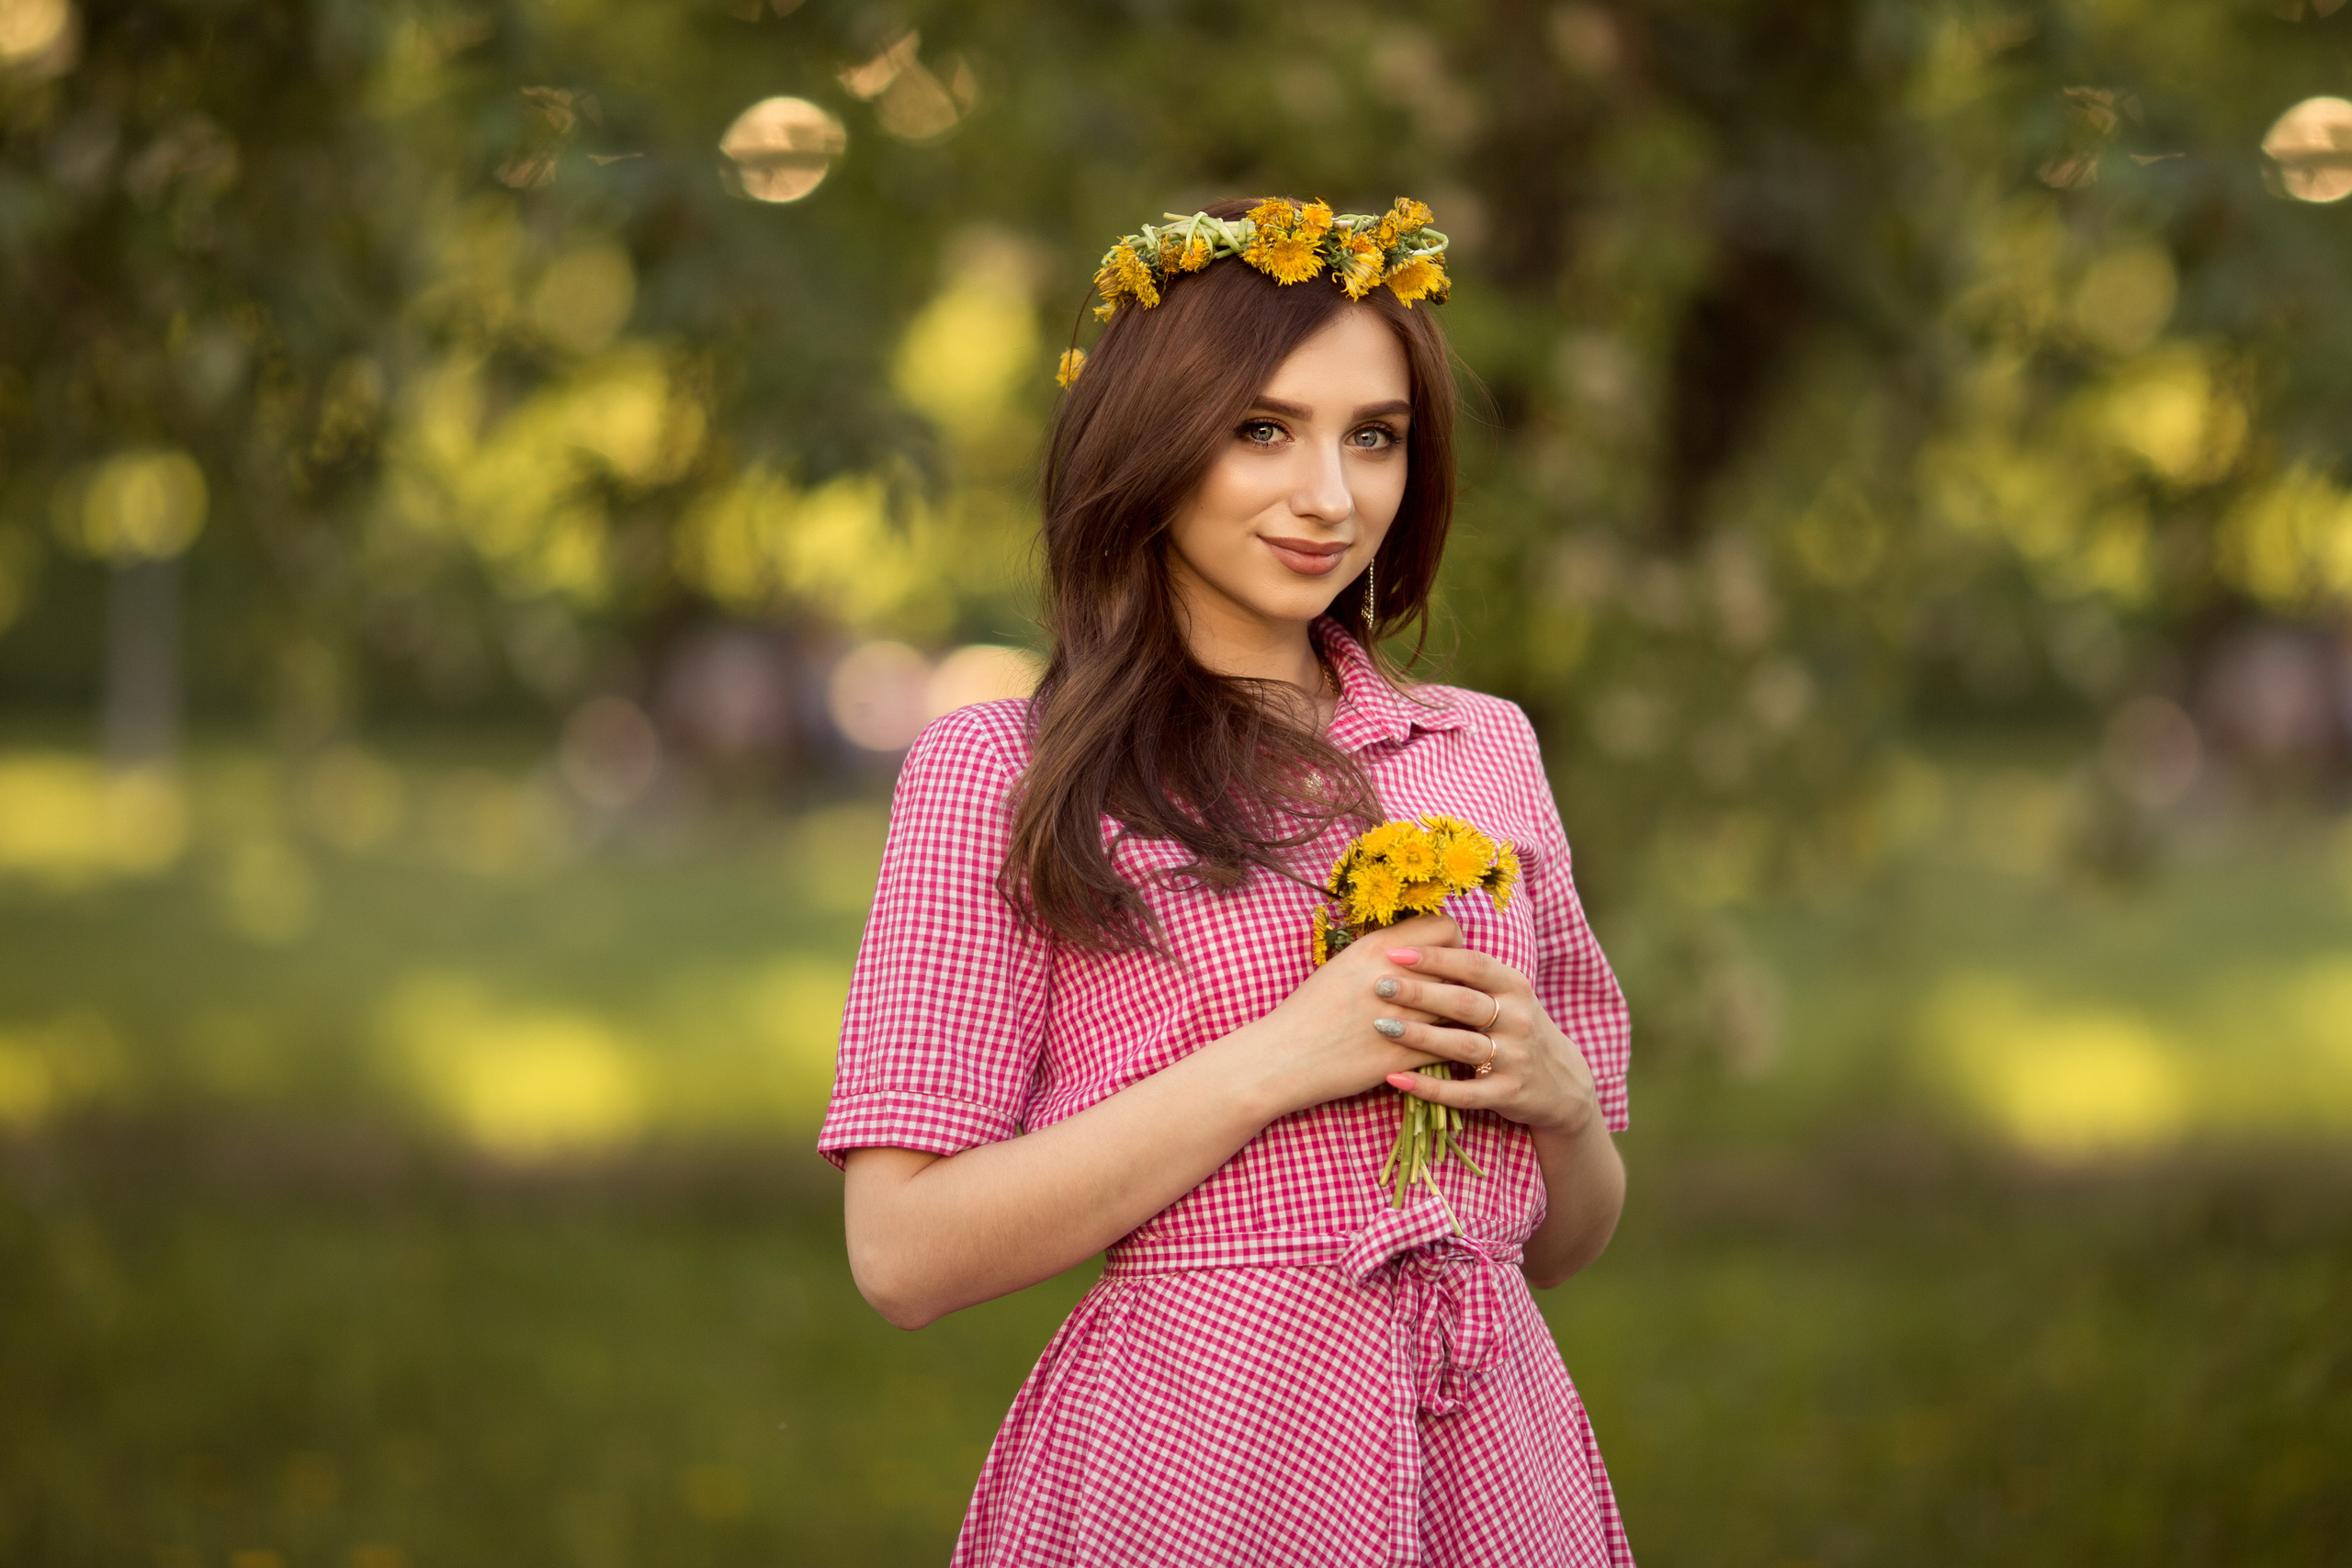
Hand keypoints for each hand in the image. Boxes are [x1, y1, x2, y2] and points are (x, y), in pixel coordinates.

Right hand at [1234, 912, 1467, 1118]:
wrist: (1282, 1057)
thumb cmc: (1309, 1010)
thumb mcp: (1343, 966)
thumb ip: (1383, 953)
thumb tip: (1417, 950)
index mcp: (1377, 948)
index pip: (1445, 927)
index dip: (1452, 942)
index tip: (1444, 959)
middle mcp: (1395, 977)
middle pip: (1461, 965)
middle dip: (1464, 977)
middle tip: (1457, 990)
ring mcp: (1403, 1017)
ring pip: (1461, 1006)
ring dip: (1463, 1013)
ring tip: (1458, 1019)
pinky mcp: (1404, 1056)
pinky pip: (1449, 1045)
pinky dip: (1453, 1045)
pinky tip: (1449, 1047)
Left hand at [1371, 940, 1601, 1138]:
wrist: (1562, 1083)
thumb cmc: (1517, 1028)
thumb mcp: (1508, 995)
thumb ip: (1472, 975)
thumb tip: (1414, 941)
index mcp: (1515, 987)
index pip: (1473, 965)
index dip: (1434, 958)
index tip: (1394, 954)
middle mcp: (1518, 1019)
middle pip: (1464, 1002)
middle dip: (1419, 993)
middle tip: (1379, 985)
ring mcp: (1514, 1058)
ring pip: (1461, 1046)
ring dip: (1419, 1036)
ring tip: (1380, 1026)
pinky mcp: (1507, 1094)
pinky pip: (1463, 1092)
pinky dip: (1427, 1087)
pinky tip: (1395, 1078)